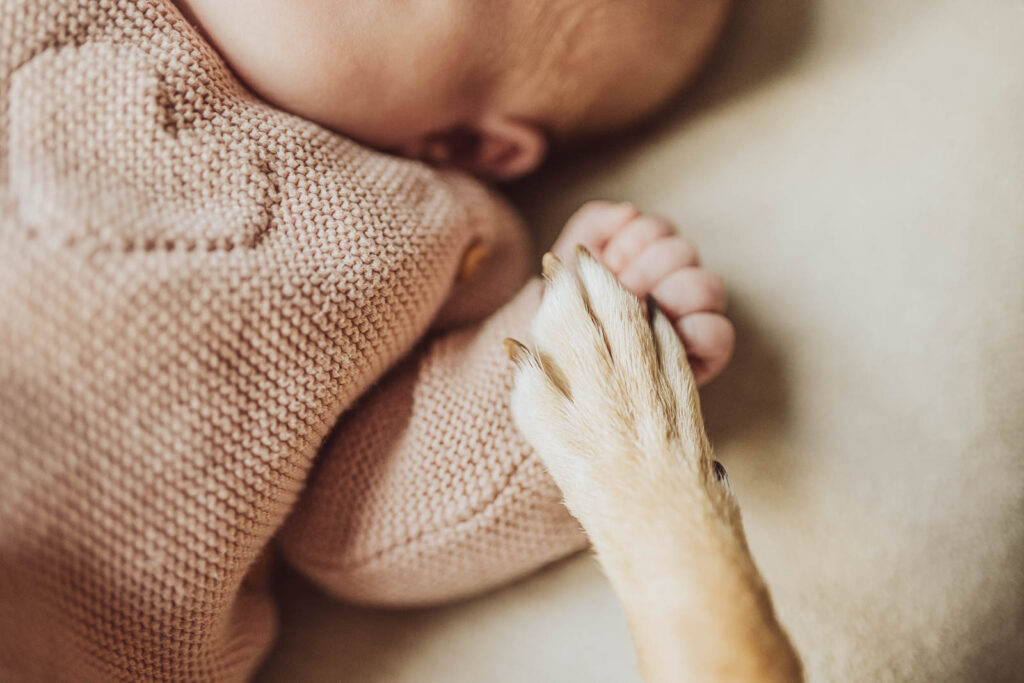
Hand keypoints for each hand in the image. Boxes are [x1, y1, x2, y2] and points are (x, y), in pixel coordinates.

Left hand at [550, 201, 733, 385]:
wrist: (553, 369)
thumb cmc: (561, 320)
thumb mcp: (566, 267)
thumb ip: (594, 226)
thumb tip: (629, 211)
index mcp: (644, 260)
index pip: (660, 230)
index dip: (634, 240)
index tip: (609, 262)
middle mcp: (670, 285)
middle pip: (684, 252)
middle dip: (646, 269)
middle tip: (621, 293)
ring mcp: (689, 319)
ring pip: (707, 285)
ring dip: (670, 296)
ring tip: (637, 316)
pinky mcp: (701, 355)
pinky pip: (720, 332)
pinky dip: (695, 329)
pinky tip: (660, 334)